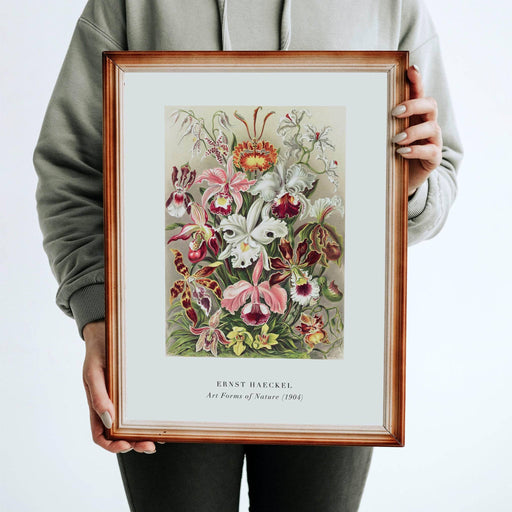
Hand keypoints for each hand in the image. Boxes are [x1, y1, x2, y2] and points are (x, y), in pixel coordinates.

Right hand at [82, 320, 155, 453]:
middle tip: (150, 446)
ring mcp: (126, 398)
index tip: (126, 445)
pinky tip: (163, 419)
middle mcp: (112, 405)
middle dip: (134, 443)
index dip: (112, 445)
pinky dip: (152, 416)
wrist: (107, 331)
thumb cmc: (98, 353)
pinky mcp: (138, 388)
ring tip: (159, 438)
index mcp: (97, 405)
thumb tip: (108, 420)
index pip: (101, 435)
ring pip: (134, 424)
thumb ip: (98, 395)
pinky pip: (145, 405)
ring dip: (145, 434)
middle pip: (121, 434)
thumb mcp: (94, 372)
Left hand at [391, 65, 442, 196]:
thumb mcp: (385, 135)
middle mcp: (427, 123)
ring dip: (413, 131)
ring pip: (432, 127)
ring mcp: (433, 140)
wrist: (400, 179)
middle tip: (395, 112)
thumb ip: (380, 122)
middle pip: (431, 104)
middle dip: (414, 105)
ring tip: (396, 139)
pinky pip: (431, 150)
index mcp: (415, 114)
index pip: (419, 92)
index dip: (417, 80)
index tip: (410, 70)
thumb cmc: (391, 153)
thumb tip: (355, 107)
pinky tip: (402, 152)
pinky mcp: (434, 157)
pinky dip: (416, 150)